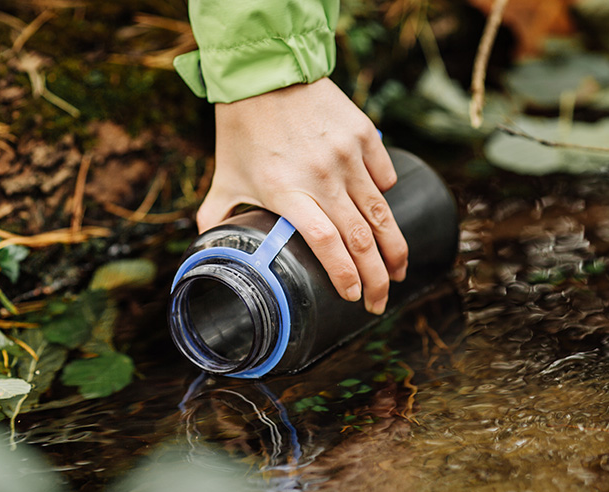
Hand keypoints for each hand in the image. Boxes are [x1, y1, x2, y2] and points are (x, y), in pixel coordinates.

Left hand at [197, 78, 407, 314]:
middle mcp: (321, 176)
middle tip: (381, 302)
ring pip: (382, 213)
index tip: (353, 298)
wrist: (265, 72)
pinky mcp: (363, 134)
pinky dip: (386, 198)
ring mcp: (347, 154)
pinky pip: (385, 177)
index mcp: (286, 192)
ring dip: (395, 249)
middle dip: (378, 278)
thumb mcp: (224, 178)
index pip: (326, 244)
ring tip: (399, 271)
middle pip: (362, 239)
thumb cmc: (243, 130)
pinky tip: (383, 216)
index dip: (345, 276)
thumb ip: (218, 217)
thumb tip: (209, 252)